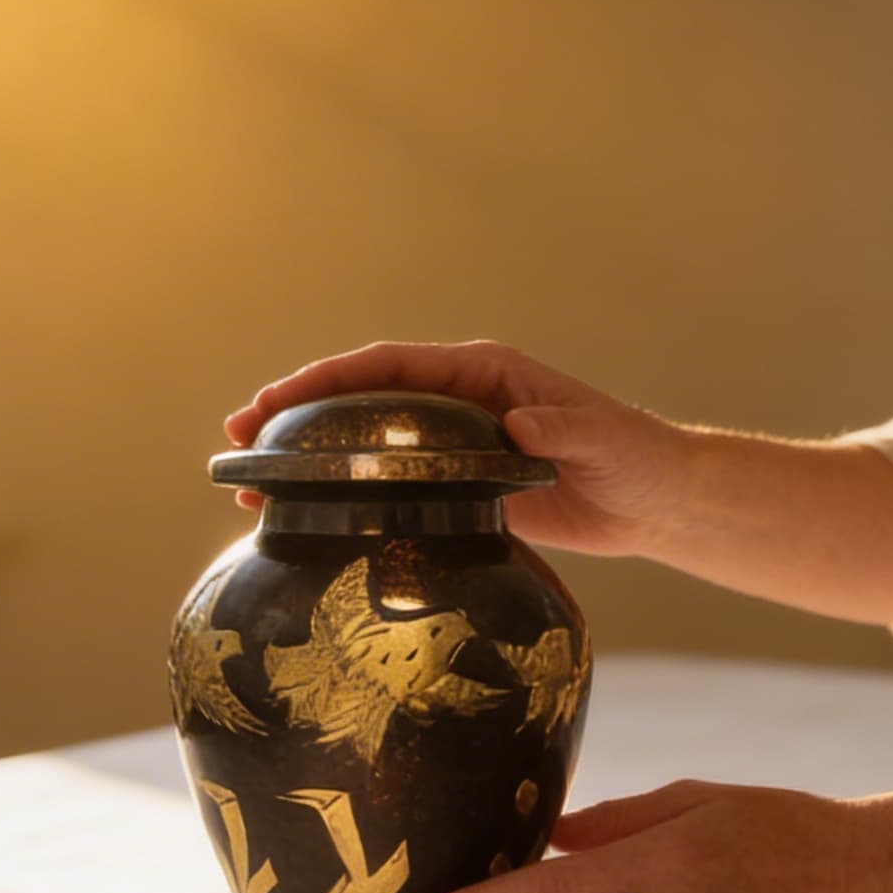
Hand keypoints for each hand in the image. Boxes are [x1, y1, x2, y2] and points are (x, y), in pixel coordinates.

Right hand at [222, 338, 697, 558]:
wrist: (655, 499)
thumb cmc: (634, 457)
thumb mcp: (601, 441)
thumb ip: (562, 430)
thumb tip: (517, 424)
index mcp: (481, 373)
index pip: (389, 366)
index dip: (328, 378)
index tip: (277, 399)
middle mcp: (456, 401)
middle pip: (360, 400)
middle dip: (295, 414)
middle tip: (236, 440)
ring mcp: (450, 445)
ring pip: (364, 446)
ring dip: (309, 462)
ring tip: (248, 488)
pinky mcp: (457, 488)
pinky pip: (390, 488)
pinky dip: (346, 501)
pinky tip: (307, 526)